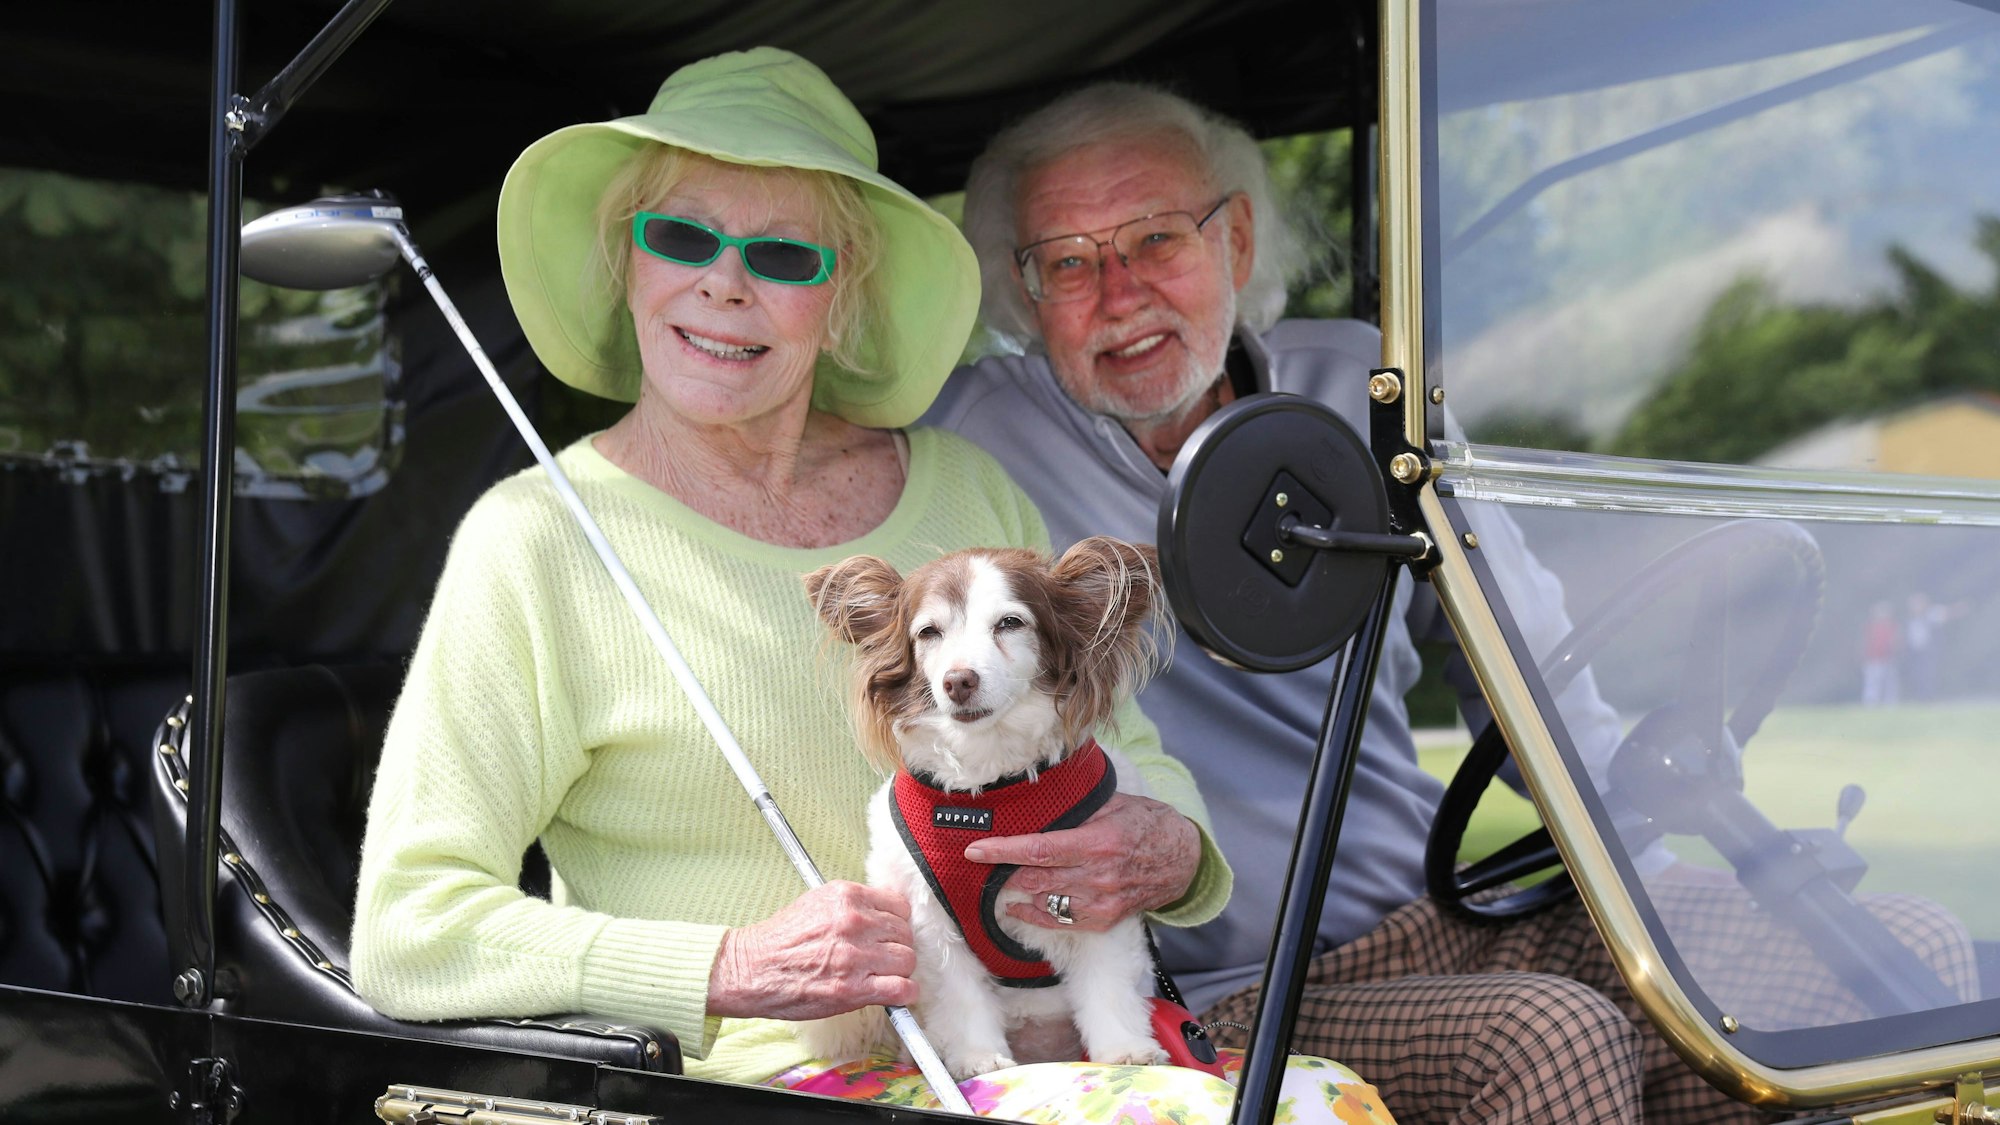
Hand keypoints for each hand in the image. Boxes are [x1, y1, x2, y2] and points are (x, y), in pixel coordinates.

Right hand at [707, 881, 917, 1019]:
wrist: (751, 970)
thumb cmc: (780, 941)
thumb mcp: (817, 904)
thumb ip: (853, 906)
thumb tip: (885, 915)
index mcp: (846, 897)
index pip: (899, 906)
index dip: (896, 923)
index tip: (889, 934)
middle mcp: (854, 922)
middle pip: (905, 934)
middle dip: (896, 947)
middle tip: (882, 958)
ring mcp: (855, 956)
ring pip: (907, 960)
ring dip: (899, 971)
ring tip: (882, 976)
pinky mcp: (853, 988)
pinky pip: (902, 989)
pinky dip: (904, 994)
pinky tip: (894, 994)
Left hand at [964, 792, 1198, 931]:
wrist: (1183, 860)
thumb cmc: (1147, 824)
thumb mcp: (1115, 804)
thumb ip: (1079, 807)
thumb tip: (1040, 796)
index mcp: (1097, 842)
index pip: (1038, 849)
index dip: (1002, 851)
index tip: (975, 849)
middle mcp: (1097, 876)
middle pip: (1034, 879)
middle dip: (1005, 871)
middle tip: (985, 862)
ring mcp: (1101, 902)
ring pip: (1043, 902)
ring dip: (1017, 892)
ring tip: (999, 880)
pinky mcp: (1105, 919)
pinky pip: (1060, 922)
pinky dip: (1034, 914)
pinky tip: (1018, 906)